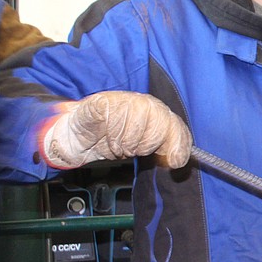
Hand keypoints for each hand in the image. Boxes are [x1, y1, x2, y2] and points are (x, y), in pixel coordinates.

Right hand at [41, 91, 191, 168]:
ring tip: (116, 143)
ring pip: (135, 128)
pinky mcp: (104, 101)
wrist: (84, 137)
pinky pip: (113, 121)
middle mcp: (145, 103)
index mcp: (160, 113)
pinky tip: (106, 134)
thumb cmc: (117, 141)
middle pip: (158, 127)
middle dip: (145, 146)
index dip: (178, 144)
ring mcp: (125, 100)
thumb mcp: (144, 148)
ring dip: (124, 143)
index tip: (174, 161)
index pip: (176, 126)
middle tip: (132, 149)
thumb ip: (163, 152)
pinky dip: (110, 134)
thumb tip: (178, 161)